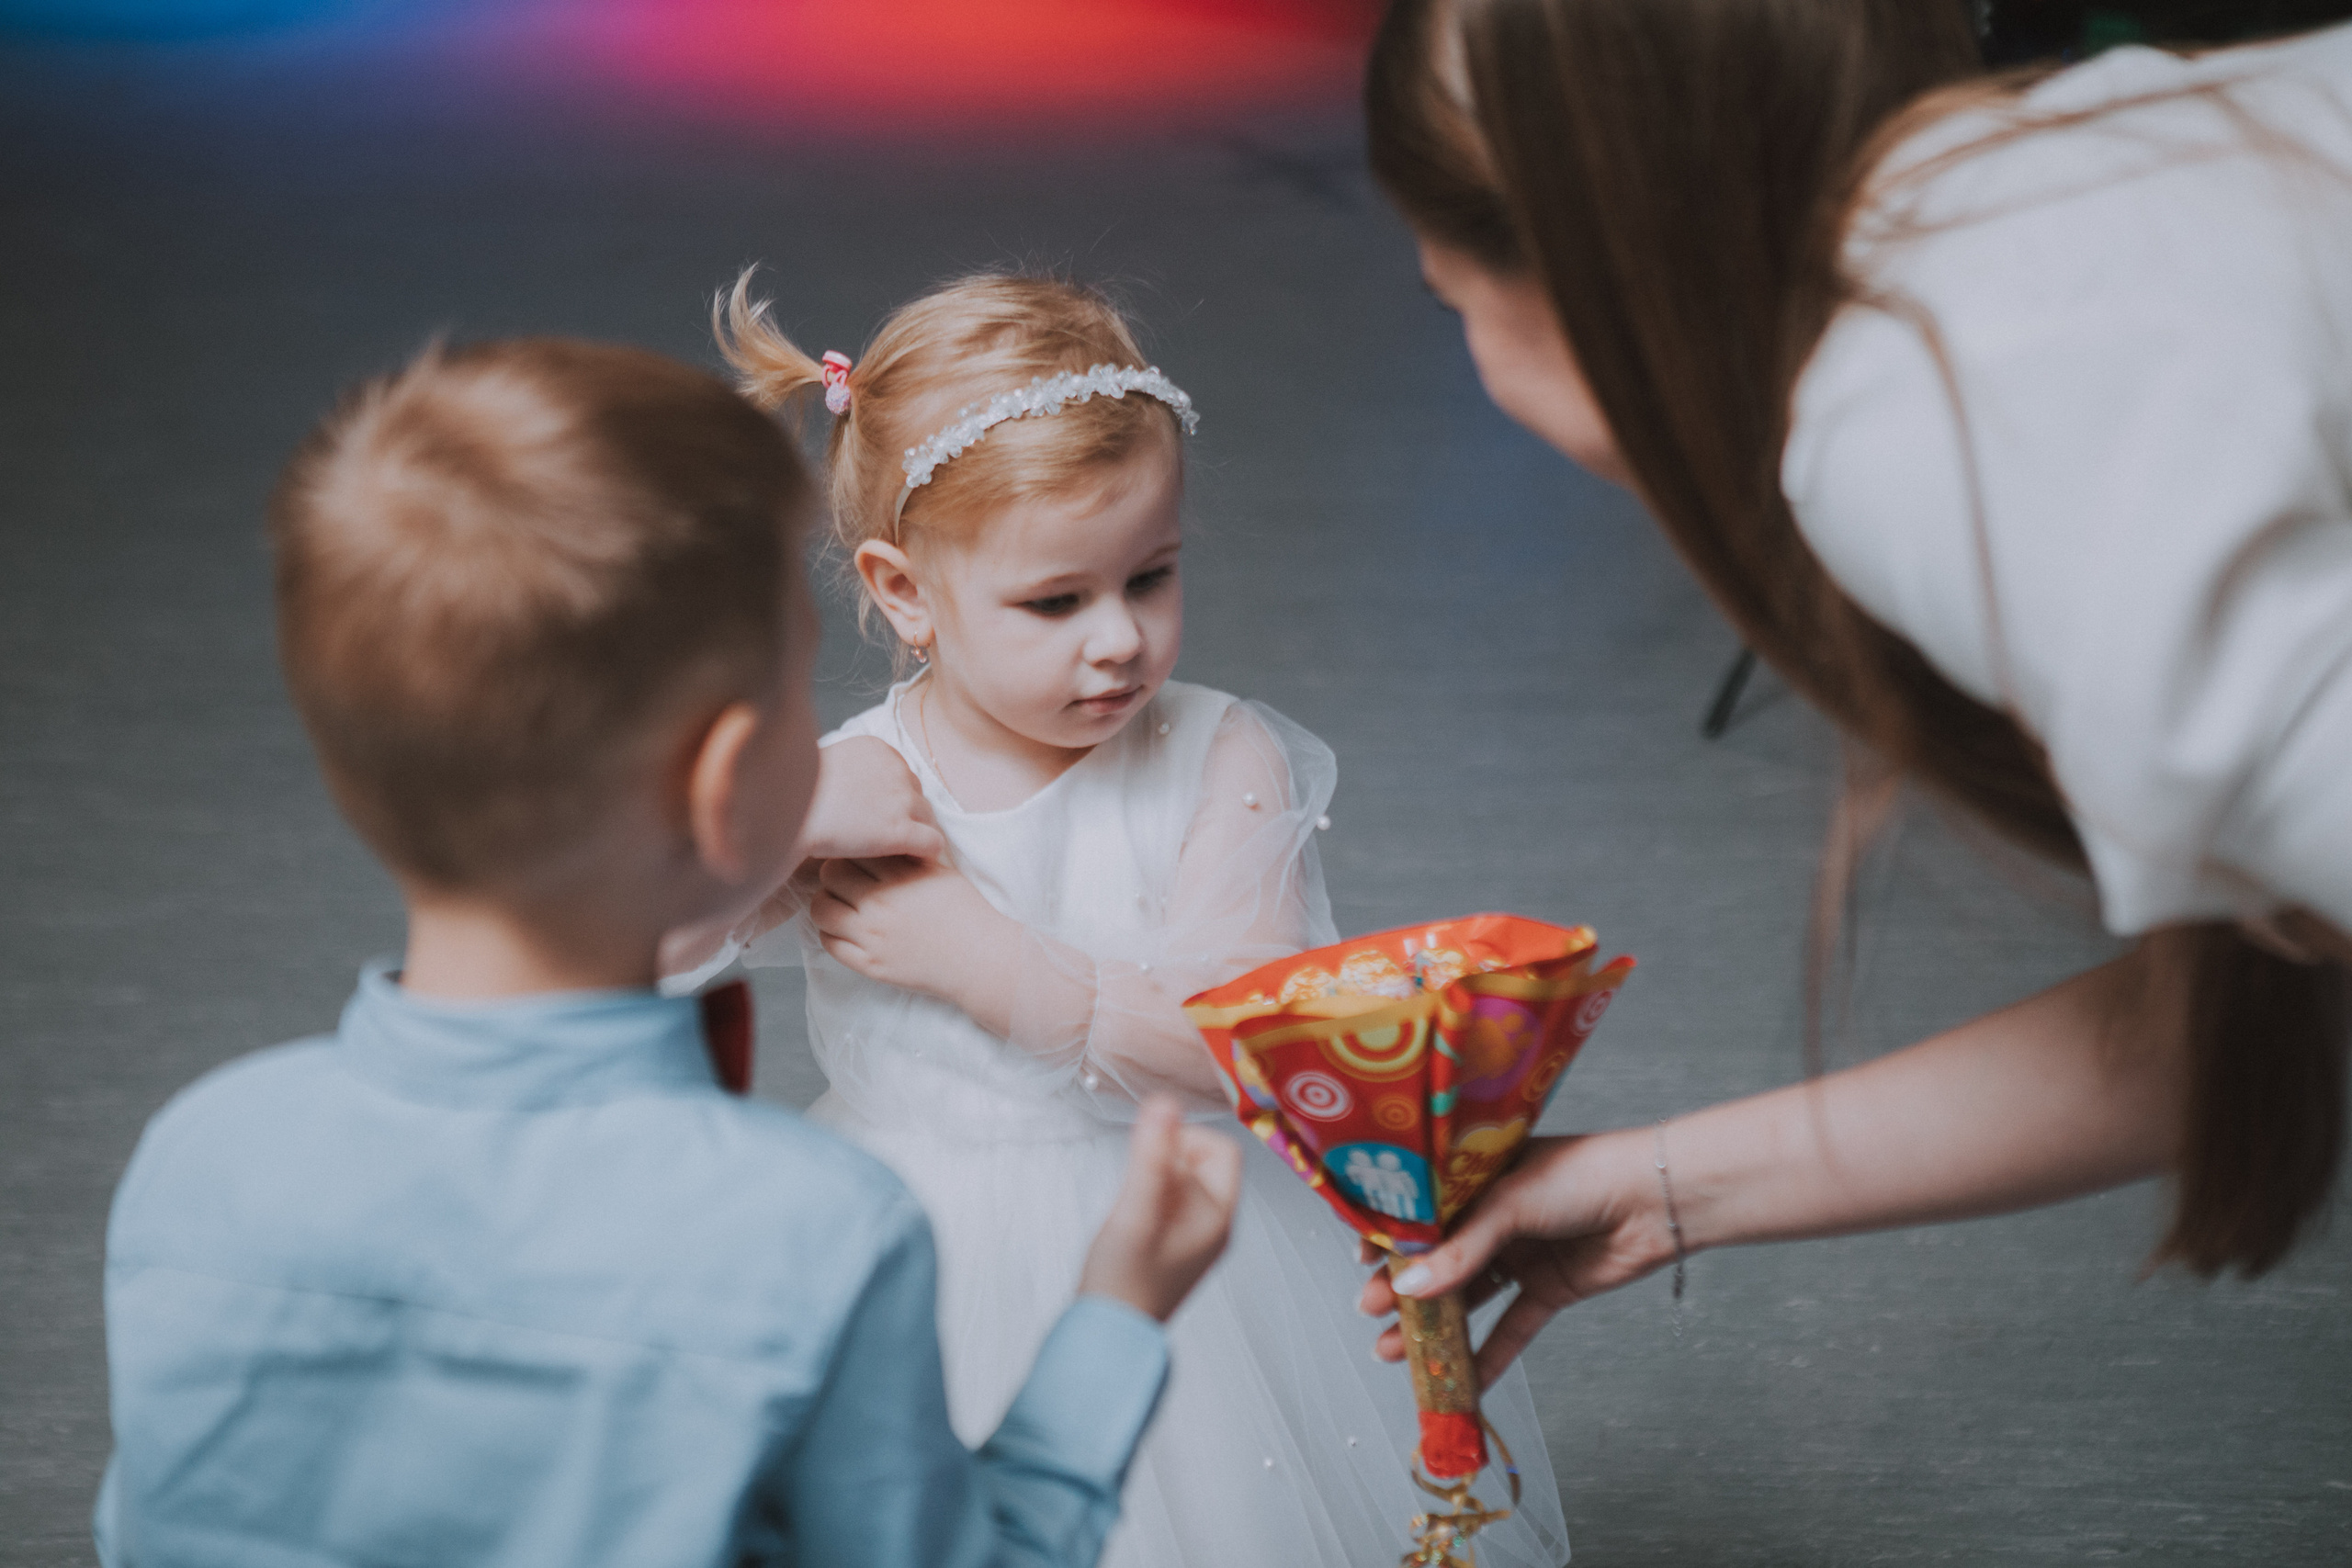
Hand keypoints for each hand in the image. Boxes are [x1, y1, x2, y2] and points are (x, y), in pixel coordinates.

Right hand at [796, 737, 944, 862]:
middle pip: (918, 797)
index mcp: (879, 749)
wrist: (785, 817)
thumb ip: (852, 772)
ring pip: (929, 821)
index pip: (903, 776)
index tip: (878, 818)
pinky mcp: (902, 831)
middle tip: (887, 840)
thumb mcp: (825, 765)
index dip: (893, 801)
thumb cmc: (794, 796)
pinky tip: (912, 864)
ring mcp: (903, 800)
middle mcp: (898, 769)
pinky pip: (933, 844)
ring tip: (898, 854)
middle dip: (906, 817)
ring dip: (915, 836)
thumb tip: (858, 790)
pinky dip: (926, 855)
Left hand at [807, 855, 1016, 1007]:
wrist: (980, 959)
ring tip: (838, 904)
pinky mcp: (869, 964)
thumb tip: (881, 838)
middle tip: (843, 880)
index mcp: (901, 876)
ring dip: (825, 902)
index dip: (852, 850)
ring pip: (821, 909)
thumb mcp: (941, 871)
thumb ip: (909, 855)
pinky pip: (829, 944)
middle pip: (831, 874)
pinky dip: (830, 933)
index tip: (855, 857)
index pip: (855, 851)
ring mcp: (872, 936)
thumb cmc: (966, 912)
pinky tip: (844, 930)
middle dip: (834, 873)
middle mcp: (882, 903)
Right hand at [1080, 1098, 1243, 1321]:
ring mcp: (1195, 1238)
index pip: (1223, 1149)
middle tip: (1139, 1181)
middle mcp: (1215, 1225)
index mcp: (1219, 1215)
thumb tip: (1165, 1103)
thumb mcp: (1136, 1209)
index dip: (1188, 1139)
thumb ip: (1150, 1156)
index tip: (1153, 1152)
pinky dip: (1150, 1198)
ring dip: (1156, 1178)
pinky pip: (1170, 1203)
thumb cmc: (1124, 1279)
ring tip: (1133, 1207)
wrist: (1109, 1333)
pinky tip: (1131, 1220)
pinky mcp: (1174, 1248)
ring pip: (1183, 1182)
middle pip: (1203, 1163)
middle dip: (1169, 1158)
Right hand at [1356, 1131, 1672, 1386]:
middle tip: (1372, 1314)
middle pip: (1439, 1260)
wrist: (1658, 1200)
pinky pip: (1511, 1327)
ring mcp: (1520, 1255)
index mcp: (1478, 1179)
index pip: (1421, 1212)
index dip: (1390, 1237)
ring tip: (1396, 1352)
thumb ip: (1460, 1250)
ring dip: (1433, 1326)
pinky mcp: (1548, 1289)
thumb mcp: (1510, 1202)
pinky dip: (1488, 1356)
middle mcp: (1495, 1217)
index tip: (1362, 1262)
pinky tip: (1462, 1381)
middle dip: (1403, 1290)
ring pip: (1466, 1297)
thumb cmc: (1584, 1175)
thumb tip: (1409, 1287)